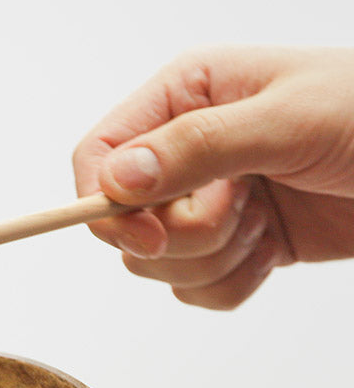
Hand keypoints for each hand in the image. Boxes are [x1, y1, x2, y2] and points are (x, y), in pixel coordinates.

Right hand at [73, 46, 353, 308]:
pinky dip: (233, 283)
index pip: (99, 158)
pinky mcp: (234, 244)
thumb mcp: (288, 120)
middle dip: (182, 236)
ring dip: (214, 257)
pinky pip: (195, 289)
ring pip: (158, 264)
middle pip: (124, 225)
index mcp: (186, 98)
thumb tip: (117, 181)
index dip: (107, 206)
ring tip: (267, 219)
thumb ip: (198, 146)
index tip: (148, 233)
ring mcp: (208, 201)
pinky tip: (273, 249)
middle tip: (243, 208)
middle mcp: (186, 151)